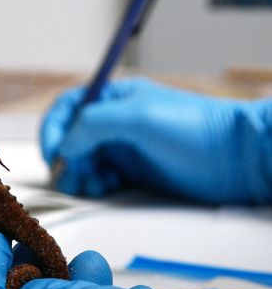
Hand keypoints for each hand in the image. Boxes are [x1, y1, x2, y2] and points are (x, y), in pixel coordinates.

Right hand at [41, 78, 271, 202]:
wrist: (235, 159)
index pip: (66, 108)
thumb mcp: (138, 117)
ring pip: (81, 162)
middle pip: (69, 139)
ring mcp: (122, 147)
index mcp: (112, 99)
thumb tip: (64, 146)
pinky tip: (107, 189)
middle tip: (73, 177)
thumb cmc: (193, 129)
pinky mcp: (132, 171)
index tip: (53, 155)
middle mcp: (113, 122)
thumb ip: (93, 124)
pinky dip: (94, 186)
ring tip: (92, 186)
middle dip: (65, 159)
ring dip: (78, 176)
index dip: (52, 130)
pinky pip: (99, 179)